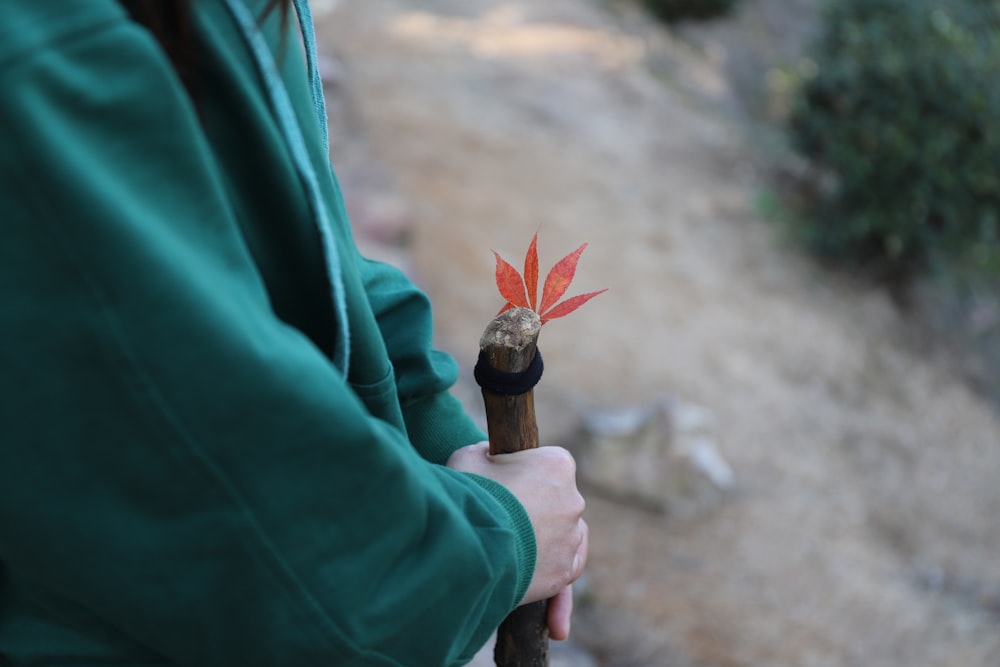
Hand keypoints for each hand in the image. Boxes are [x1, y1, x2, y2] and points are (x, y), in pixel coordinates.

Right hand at [447, 442, 587, 637]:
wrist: (465, 545)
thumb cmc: (468, 495)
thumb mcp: (468, 457)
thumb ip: (485, 453)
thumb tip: (488, 456)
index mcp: (556, 464)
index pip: (549, 463)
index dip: (526, 472)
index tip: (505, 482)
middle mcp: (573, 500)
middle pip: (558, 500)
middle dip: (535, 506)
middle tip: (503, 515)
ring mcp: (570, 538)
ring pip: (565, 533)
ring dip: (545, 537)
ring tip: (514, 545)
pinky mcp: (563, 571)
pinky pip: (567, 566)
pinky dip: (554, 567)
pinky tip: (535, 566)